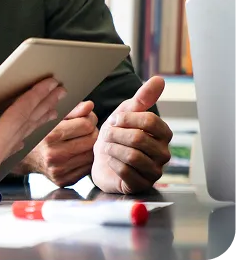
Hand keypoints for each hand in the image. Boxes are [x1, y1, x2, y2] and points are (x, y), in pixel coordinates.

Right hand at [0, 67, 64, 200]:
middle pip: (25, 127)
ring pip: (19, 137)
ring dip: (35, 119)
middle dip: (42, 105)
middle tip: (59, 89)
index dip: (33, 96)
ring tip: (51, 107)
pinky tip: (24, 130)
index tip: (48, 82)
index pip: (17, 117)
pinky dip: (21, 130)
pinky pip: (10, 144)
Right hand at [18, 100, 98, 186]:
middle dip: (92, 132)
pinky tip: (77, 153)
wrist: (23, 157)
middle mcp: (54, 155)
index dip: (89, 118)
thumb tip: (90, 106)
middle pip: (91, 140)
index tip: (86, 117)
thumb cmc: (39, 134)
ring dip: (90, 146)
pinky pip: (87, 168)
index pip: (86, 125)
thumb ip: (72, 111)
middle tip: (85, 129)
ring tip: (81, 141)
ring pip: (91, 155)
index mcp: (50, 136)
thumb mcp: (51, 117)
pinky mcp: (63, 180)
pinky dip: (85, 159)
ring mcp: (59, 170)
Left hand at [92, 77, 172, 193]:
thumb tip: (159, 79)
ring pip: (132, 155)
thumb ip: (142, 98)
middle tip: (106, 134)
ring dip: (112, 148)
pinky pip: (126, 172)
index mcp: (163, 134)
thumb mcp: (126, 113)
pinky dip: (112, 163)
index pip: (150, 121)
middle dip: (115, 134)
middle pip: (138, 138)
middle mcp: (163, 153)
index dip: (127, 118)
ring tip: (106, 146)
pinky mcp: (141, 185)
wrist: (100, 160)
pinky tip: (109, 160)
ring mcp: (154, 171)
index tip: (115, 120)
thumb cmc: (116, 136)